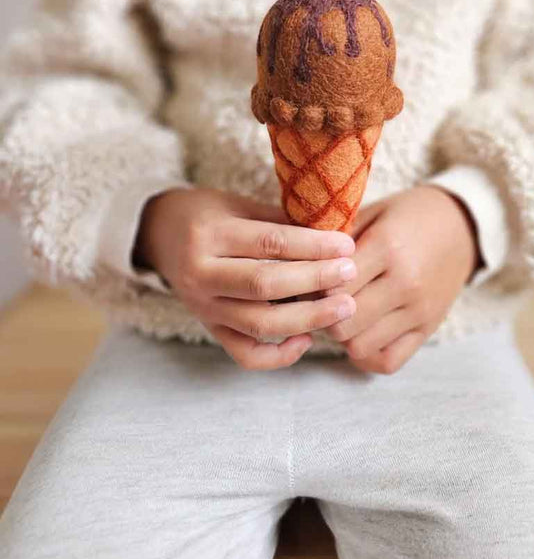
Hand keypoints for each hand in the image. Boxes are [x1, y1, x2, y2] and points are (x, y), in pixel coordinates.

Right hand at [134, 187, 357, 370]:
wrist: (158, 234)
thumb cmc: (207, 214)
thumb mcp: (237, 204)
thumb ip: (278, 220)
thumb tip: (332, 233)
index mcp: (211, 235)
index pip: (269, 243)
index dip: (312, 246)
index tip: (346, 245)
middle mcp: (202, 274)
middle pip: (265, 284)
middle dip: (314, 280)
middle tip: (350, 273)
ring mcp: (203, 307)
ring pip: (259, 324)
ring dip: (307, 319)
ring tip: (344, 307)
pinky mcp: (209, 329)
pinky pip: (245, 354)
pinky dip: (279, 355)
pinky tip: (307, 339)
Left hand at [319, 185, 481, 374]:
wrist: (463, 226)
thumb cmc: (410, 215)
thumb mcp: (374, 212)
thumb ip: (338, 238)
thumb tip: (298, 264)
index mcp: (387, 247)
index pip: (332, 284)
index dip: (311, 284)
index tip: (307, 278)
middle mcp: (405, 283)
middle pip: (341, 321)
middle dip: (322, 314)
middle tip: (318, 300)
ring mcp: (419, 311)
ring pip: (359, 345)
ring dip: (343, 334)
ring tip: (340, 314)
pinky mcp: (428, 329)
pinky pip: (387, 361)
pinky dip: (367, 354)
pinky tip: (360, 333)